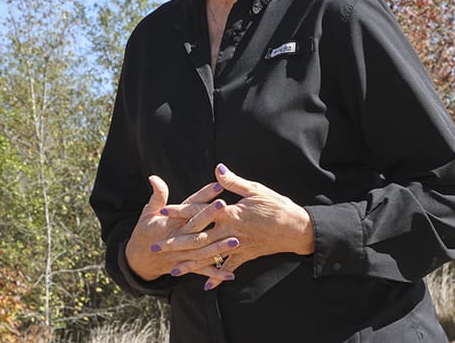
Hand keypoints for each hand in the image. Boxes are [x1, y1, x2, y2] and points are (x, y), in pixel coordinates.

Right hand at [124, 175, 238, 281]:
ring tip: (235, 241)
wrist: (138, 260)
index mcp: (170, 223)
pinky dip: (215, 273)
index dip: (202, 196)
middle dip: (210, 216)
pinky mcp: (185, 266)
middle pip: (195, 227)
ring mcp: (181, 254)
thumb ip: (157, 195)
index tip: (218, 186)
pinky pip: (201, 271)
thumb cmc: (145, 232)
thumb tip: (153, 177)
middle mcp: (177, 238)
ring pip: (201, 250)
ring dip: (218, 247)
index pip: (188, 207)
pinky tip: (230, 274)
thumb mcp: (148, 212)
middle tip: (226, 206)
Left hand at [159, 163, 314, 289]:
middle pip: (198, 238)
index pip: (199, 211)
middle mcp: (230, 232)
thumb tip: (217, 169)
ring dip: (191, 264)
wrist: (297, 229)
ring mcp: (237, 246)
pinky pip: (229, 267)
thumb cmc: (277, 206)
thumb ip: (234, 182)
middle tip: (156, 247)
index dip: (180, 211)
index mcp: (230, 214)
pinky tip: (206, 285)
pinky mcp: (246, 255)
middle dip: (176, 243)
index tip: (163, 212)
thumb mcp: (256, 189)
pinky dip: (218, 276)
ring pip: (209, 257)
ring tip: (173, 271)